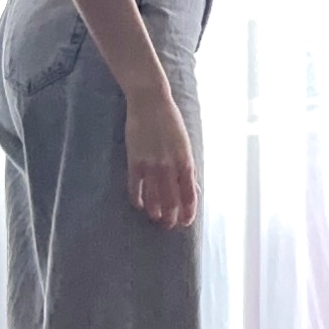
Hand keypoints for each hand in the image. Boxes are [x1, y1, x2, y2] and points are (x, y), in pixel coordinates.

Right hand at [122, 72, 199, 230]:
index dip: (188, 212)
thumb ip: (188, 168)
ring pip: (154, 198)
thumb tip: (194, 189)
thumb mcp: (186, 145)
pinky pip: (136, 188)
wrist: (150, 103)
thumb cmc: (171, 123)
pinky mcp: (135, 161)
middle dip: (171, 217)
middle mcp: (170, 166)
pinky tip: (140, 206)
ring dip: (156, 212)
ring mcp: (151, 165)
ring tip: (156, 218)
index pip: (190, 195)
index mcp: (186, 162)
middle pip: (172, 201)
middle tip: (169, 225)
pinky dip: (138, 200)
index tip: (186, 222)